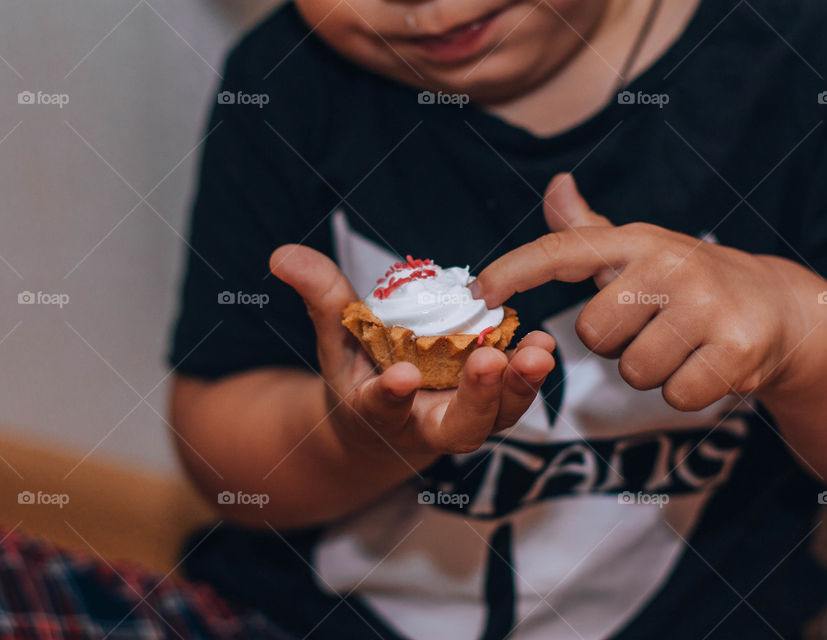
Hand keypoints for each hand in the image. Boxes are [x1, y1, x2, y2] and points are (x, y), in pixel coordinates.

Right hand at [270, 245, 555, 462]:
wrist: (385, 423)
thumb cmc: (358, 374)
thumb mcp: (336, 339)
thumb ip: (320, 297)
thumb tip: (282, 255)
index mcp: (379, 413)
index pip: (382, 408)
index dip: (390, 396)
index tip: (401, 377)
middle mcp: (426, 425)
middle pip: (457, 426)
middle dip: (477, 398)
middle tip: (492, 362)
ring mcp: (465, 419)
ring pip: (496, 416)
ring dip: (519, 386)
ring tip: (538, 350)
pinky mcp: (494, 405)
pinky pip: (515, 395)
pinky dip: (530, 373)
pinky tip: (544, 343)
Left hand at [471, 173, 809, 411]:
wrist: (779, 308)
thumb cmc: (688, 282)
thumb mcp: (639, 251)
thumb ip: (588, 232)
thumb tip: (555, 186)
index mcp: (637, 241)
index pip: (561, 251)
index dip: (515, 270)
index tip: (478, 292)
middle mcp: (670, 264)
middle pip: (593, 333)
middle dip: (615, 342)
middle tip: (652, 325)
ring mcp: (706, 305)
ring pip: (632, 370)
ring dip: (650, 369)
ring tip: (681, 343)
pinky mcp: (736, 350)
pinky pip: (674, 395)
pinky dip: (685, 390)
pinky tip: (706, 363)